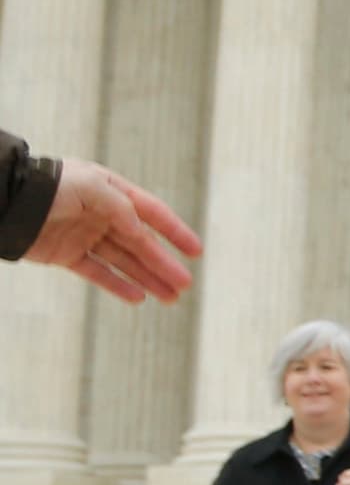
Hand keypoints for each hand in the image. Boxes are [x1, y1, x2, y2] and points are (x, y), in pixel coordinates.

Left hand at [24, 161, 200, 301]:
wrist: (6, 201)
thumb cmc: (49, 187)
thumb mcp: (91, 187)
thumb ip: (121, 208)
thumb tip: (141, 232)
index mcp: (111, 192)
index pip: (151, 213)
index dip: (175, 231)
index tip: (196, 252)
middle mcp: (101, 214)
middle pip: (140, 243)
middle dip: (163, 264)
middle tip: (184, 285)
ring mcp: (84, 235)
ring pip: (123, 261)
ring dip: (147, 278)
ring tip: (170, 298)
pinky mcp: (66, 254)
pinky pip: (97, 272)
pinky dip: (117, 285)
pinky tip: (138, 298)